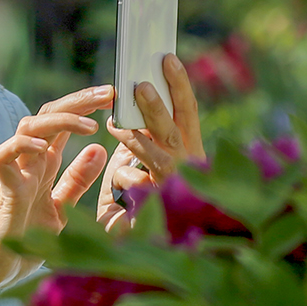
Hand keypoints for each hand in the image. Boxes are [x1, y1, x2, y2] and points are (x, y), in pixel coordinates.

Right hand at [0, 85, 112, 305]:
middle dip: (79, 101)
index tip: (114, 96)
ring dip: (60, 119)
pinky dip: (22, 145)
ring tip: (90, 125)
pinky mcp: (3, 192)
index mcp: (44, 165)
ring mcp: (15, 174)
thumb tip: (99, 150)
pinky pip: (3, 158)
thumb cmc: (22, 241)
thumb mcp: (61, 209)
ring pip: (28, 127)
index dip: (86, 106)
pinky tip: (44, 146)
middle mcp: (29, 163)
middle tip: (109, 93)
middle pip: (48, 115)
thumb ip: (76, 181)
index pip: (64, 123)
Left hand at [97, 56, 205, 230]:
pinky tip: (118, 188)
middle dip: (157, 108)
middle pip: (172, 131)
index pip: (188, 112)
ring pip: (155, 158)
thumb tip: (130, 105)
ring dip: (136, 139)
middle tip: (140, 85)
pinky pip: (135, 186)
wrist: (146, 247)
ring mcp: (175, 189)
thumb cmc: (146, 196)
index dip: (180, 86)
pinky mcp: (157, 209)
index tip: (168, 58)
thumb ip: (146, 138)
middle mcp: (188, 168)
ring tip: (116, 124)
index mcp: (190, 151)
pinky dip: (123, 180)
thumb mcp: (148, 161)